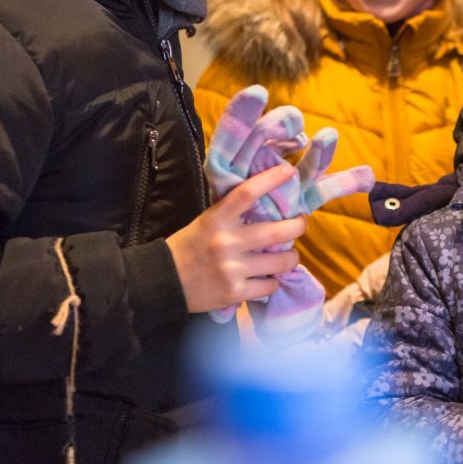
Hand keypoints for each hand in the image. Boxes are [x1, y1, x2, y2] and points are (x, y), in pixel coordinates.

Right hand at [167, 164, 306, 312]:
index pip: (247, 193)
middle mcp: (226, 242)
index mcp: (217, 218)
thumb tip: (268, 199)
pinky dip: (273, 282)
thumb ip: (233, 213)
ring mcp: (231, 269)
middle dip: (298, 227)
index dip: (271, 179)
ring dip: (290, 258)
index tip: (289, 171)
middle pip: (278, 231)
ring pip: (281, 262)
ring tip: (288, 256)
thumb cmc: (190, 246)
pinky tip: (268, 278)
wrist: (163, 281)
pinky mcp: (235, 292)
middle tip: (299, 224)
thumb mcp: (206, 221)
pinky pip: (270, 286)